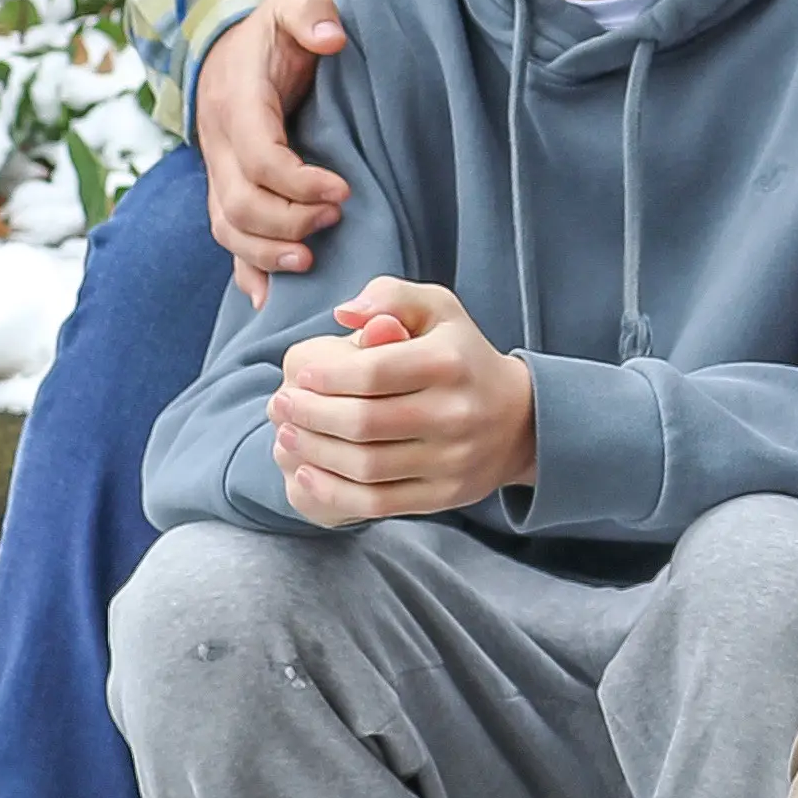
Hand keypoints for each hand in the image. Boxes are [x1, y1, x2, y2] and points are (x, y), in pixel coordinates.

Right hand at [196, 0, 352, 273]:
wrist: (223, 50)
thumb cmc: (270, 34)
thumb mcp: (290, 7)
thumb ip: (311, 14)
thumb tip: (333, 38)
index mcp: (237, 104)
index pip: (259, 158)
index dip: (298, 183)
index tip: (341, 190)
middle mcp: (220, 145)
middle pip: (241, 204)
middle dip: (288, 222)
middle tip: (334, 222)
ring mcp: (218, 174)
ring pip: (228, 229)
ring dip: (266, 254)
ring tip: (309, 263)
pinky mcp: (225, 192)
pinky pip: (226, 239)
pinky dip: (246, 272)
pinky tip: (271, 301)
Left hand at [268, 278, 536, 520]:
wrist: (518, 420)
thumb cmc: (460, 356)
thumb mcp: (438, 310)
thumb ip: (391, 296)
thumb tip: (344, 313)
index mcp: (449, 362)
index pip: (375, 372)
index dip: (328, 376)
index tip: (299, 376)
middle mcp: (455, 413)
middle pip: (365, 422)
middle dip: (311, 416)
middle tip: (279, 406)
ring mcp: (451, 459)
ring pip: (367, 466)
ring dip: (315, 453)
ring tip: (287, 435)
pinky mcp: (444, 494)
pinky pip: (379, 502)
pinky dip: (334, 491)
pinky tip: (307, 473)